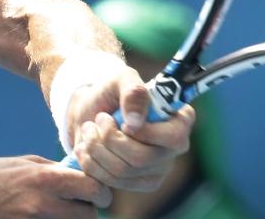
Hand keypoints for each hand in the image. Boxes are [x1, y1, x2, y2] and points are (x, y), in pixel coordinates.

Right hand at [0, 155, 111, 218]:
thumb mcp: (20, 163)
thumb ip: (50, 168)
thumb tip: (75, 172)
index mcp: (44, 179)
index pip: (91, 188)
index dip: (100, 192)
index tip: (99, 193)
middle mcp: (43, 204)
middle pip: (88, 215)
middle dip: (89, 211)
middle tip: (84, 206)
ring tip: (63, 211)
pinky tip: (46, 218)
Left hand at [67, 67, 194, 190]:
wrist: (90, 111)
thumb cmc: (112, 92)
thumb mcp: (120, 79)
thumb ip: (132, 93)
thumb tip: (136, 122)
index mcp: (180, 121)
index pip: (174, 138)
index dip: (144, 133)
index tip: (122, 121)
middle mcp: (173, 149)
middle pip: (141, 158)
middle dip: (110, 138)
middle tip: (99, 119)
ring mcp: (155, 170)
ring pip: (122, 172)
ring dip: (96, 147)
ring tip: (89, 129)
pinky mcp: (135, 184)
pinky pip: (109, 182)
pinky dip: (90, 162)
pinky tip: (85, 146)